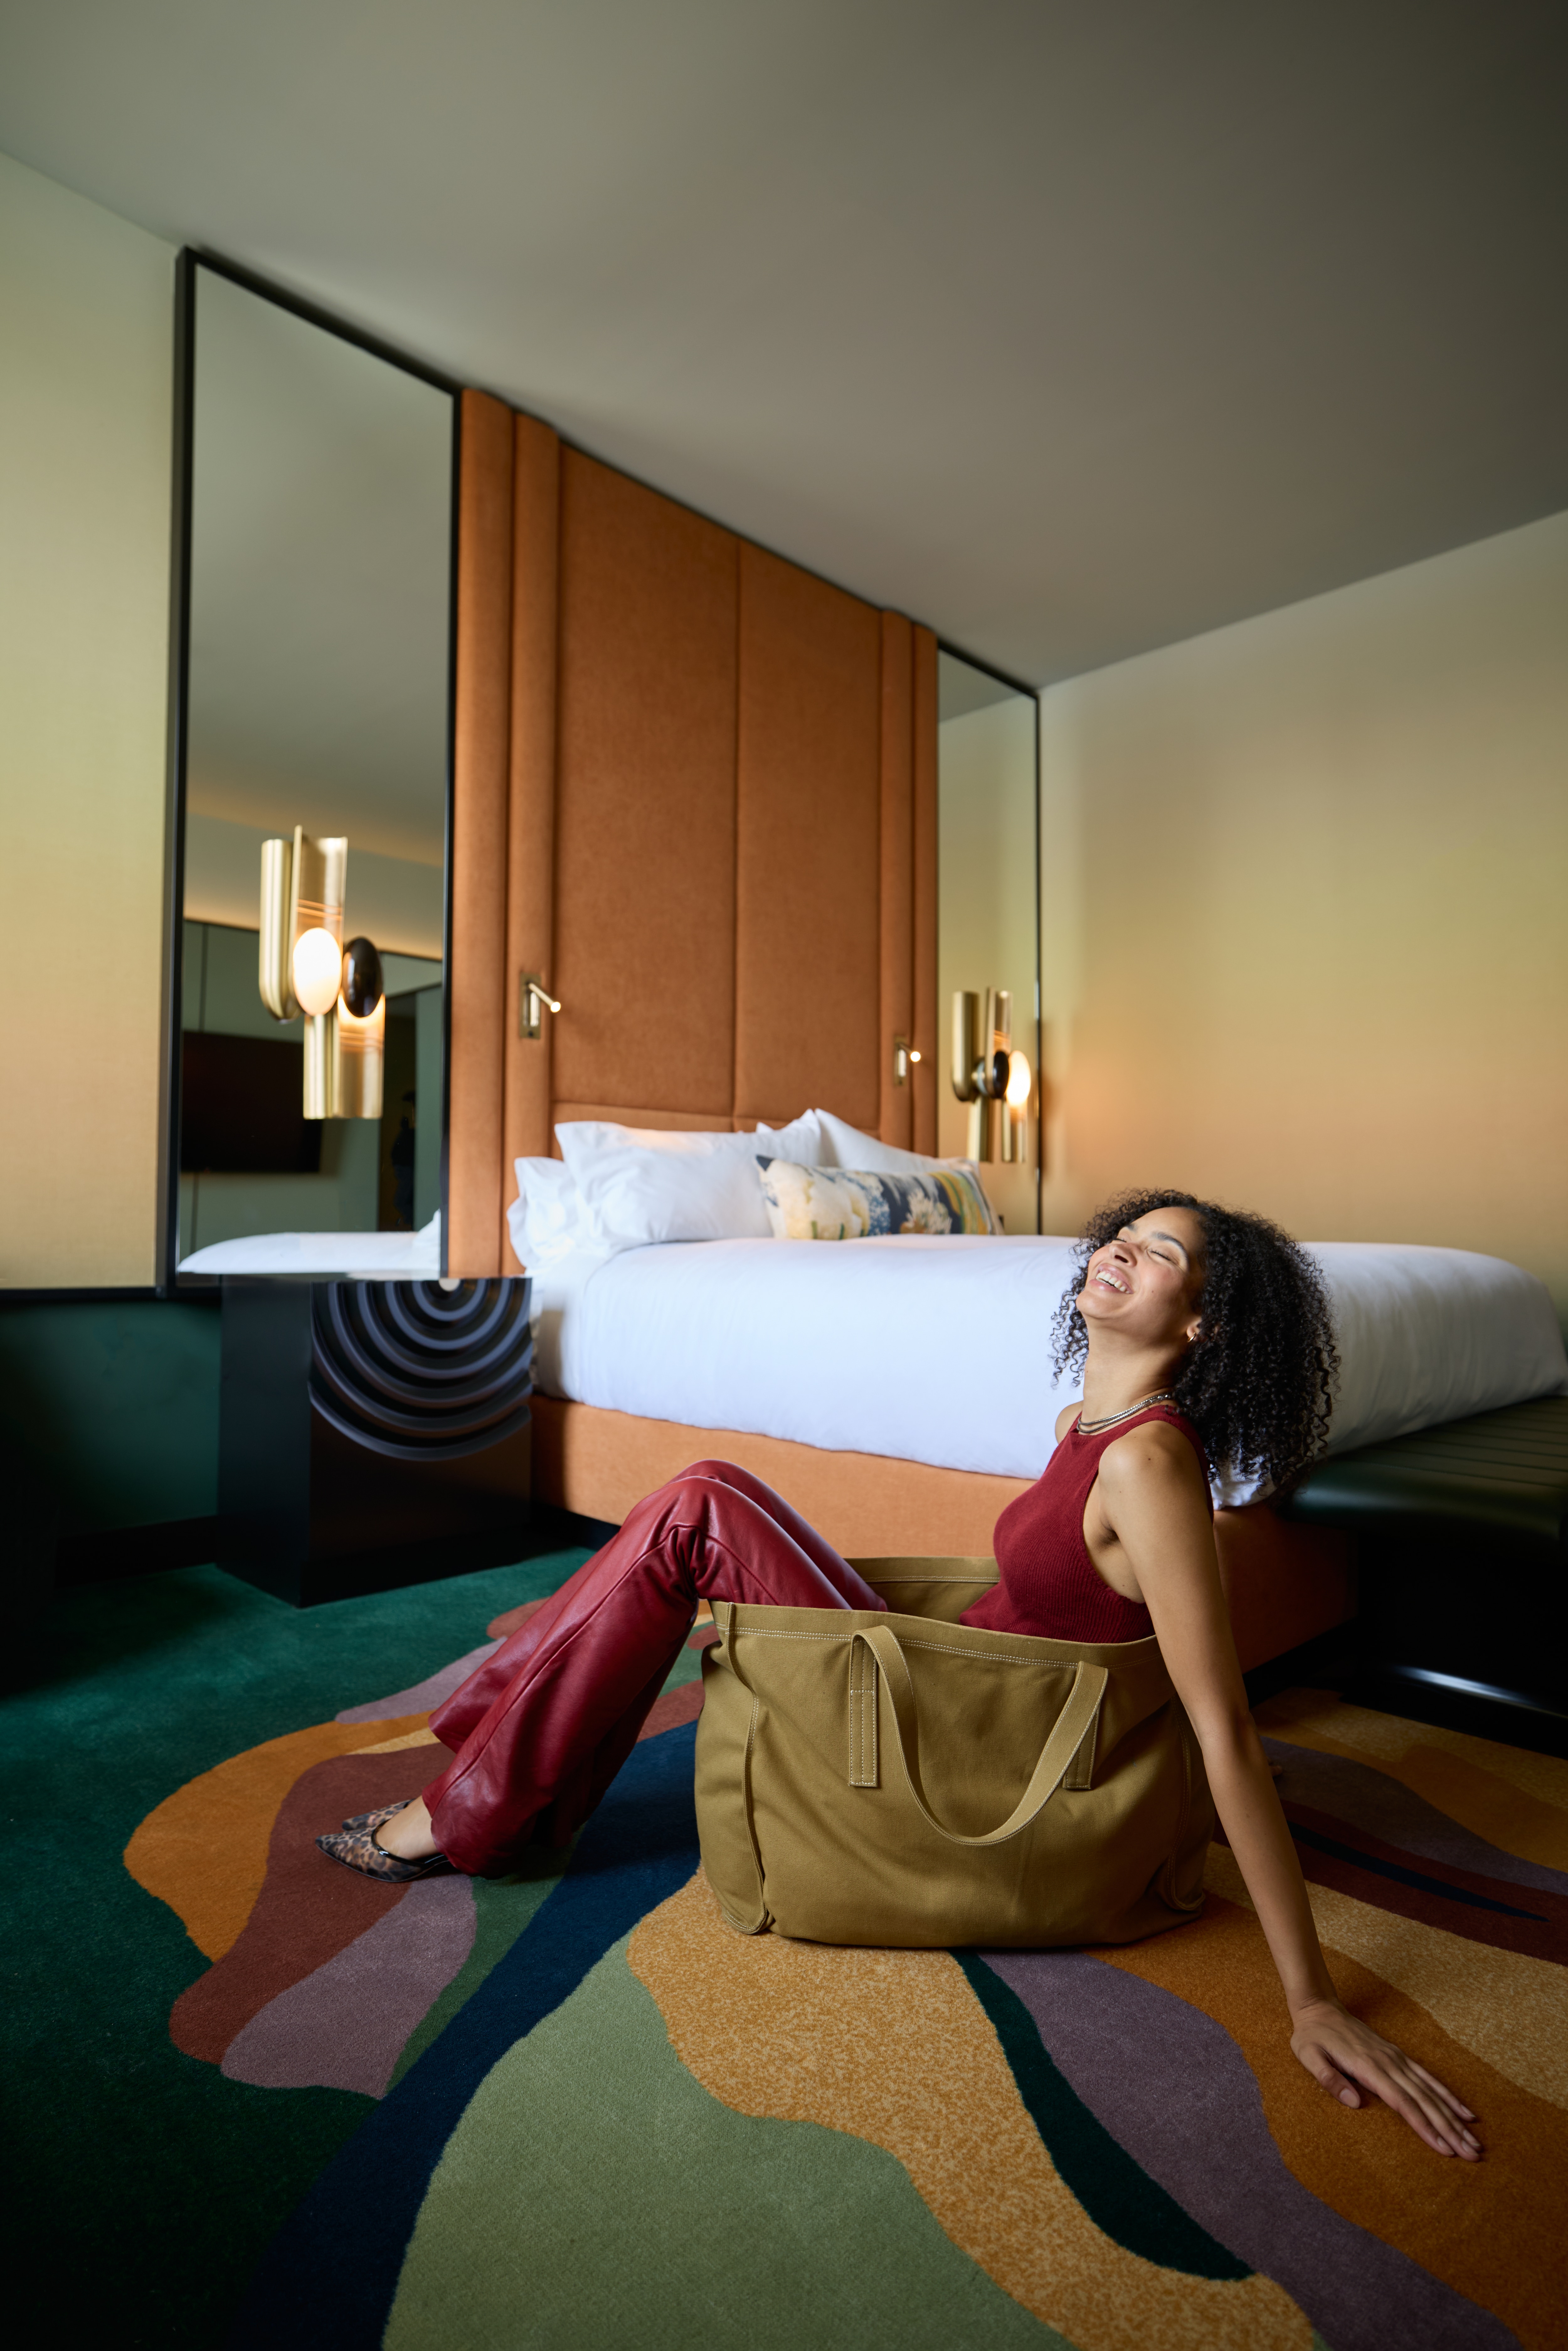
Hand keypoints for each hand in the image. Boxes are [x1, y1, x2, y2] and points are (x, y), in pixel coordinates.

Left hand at [1290, 1998, 1479, 2158]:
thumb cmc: (1312, 2037)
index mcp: (1368, 2067)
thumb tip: (1355, 2103)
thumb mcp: (1309, 2056)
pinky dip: (1448, 2095)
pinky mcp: (1399, 2057)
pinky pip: (1428, 2077)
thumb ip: (1329, 2079)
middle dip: (1449, 2129)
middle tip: (1472, 2154)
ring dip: (1454, 2116)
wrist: (1319, 2008)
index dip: (1424, 2126)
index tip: (1444, 2148)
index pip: (1402, 2102)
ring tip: (1474, 2140)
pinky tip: (1465, 2111)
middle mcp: (1389, 2063)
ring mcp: (1397, 2059)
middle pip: (1424, 2101)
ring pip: (1431, 2091)